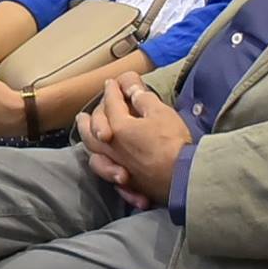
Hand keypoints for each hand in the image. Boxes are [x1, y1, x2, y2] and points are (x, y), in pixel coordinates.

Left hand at [74, 71, 190, 207]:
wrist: (184, 175)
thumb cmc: (173, 141)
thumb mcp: (161, 112)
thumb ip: (143, 99)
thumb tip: (132, 91)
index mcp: (119, 127)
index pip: (111, 104)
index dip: (111, 91)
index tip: (110, 83)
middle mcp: (113, 148)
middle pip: (93, 132)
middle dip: (88, 120)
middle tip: (83, 115)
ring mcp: (120, 168)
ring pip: (96, 157)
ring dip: (90, 147)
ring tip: (90, 142)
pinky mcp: (130, 185)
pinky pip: (111, 179)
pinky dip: (109, 173)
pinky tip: (111, 170)